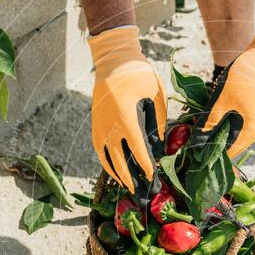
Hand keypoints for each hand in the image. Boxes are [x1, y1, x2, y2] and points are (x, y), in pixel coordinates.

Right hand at [88, 26, 166, 194]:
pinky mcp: (95, 126)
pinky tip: (116, 173)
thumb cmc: (139, 75)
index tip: (154, 179)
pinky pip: (100, 152)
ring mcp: (99, 127)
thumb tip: (160, 146)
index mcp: (125, 118)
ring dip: (119, 176)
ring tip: (129, 188)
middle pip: (120, 161)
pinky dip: (108, 164)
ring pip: (107, 160)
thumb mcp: (156, 94)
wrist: (112, 61)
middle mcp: (109, 126)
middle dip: (132, 180)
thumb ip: (159, 121)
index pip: (137, 150)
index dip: (146, 167)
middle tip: (142, 194)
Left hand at [197, 23, 254, 157]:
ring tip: (200, 126)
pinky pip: (238, 123)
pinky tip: (212, 117)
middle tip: (194, 137)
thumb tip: (198, 138)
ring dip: (218, 130)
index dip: (213, 154)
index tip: (196, 153)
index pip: (230, 152)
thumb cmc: (243, 79)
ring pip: (234, 132)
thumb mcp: (222, 101)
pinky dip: (225, 122)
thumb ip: (210, 121)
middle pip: (232, 143)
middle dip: (213, 141)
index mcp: (250, 131)